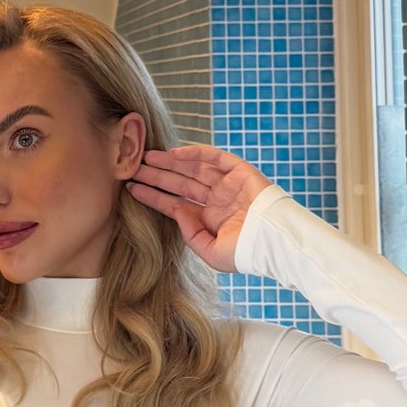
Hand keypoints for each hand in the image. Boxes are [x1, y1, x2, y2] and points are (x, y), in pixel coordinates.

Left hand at [126, 144, 273, 272]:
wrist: (275, 243)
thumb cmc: (246, 253)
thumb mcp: (212, 252)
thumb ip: (191, 235)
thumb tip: (176, 212)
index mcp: (210, 219)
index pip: (175, 204)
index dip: (154, 196)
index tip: (132, 189)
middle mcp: (217, 200)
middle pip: (180, 184)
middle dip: (157, 176)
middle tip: (133, 168)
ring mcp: (228, 184)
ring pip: (193, 169)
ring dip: (170, 163)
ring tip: (146, 158)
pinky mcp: (239, 172)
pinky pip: (214, 157)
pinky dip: (195, 153)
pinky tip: (173, 154)